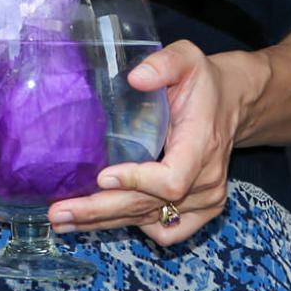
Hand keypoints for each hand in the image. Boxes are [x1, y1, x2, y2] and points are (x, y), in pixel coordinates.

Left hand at [47, 40, 249, 245]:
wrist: (231, 103)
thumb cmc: (202, 82)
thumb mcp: (187, 59)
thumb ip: (163, 64)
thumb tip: (135, 78)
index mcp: (202, 144)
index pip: (172, 179)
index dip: (138, 182)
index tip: (102, 177)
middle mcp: (207, 179)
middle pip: (151, 207)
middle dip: (101, 211)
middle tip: (59, 212)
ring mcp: (206, 199)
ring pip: (151, 220)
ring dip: (106, 223)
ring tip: (64, 221)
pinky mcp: (202, 210)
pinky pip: (167, 231)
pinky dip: (135, 227)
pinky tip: (103, 220)